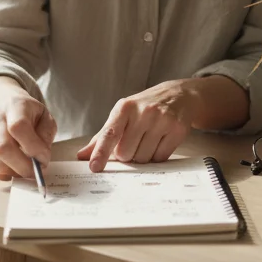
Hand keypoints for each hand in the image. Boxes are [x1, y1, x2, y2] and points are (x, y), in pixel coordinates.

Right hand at [0, 88, 56, 181]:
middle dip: (23, 167)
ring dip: (15, 172)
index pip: (18, 127)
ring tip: (26, 167)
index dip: (33, 147)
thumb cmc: (30, 115)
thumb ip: (45, 136)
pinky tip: (14, 165)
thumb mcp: (46, 119)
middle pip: (3, 148)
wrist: (7, 106)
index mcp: (15, 105)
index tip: (44, 158)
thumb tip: (39, 159)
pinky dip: (6, 174)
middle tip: (36, 172)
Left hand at [76, 80, 199, 171]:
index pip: (110, 133)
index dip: (101, 152)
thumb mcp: (123, 115)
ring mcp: (162, 120)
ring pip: (143, 158)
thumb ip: (103, 136)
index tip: (94, 166)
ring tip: (148, 140)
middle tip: (134, 142)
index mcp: (124, 108)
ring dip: (142, 156)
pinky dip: (157, 156)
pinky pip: (160, 158)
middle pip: (126, 153)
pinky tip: (159, 141)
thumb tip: (83, 156)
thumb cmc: (144, 107)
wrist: (178, 95)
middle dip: (127, 155)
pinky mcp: (177, 130)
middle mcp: (143, 112)